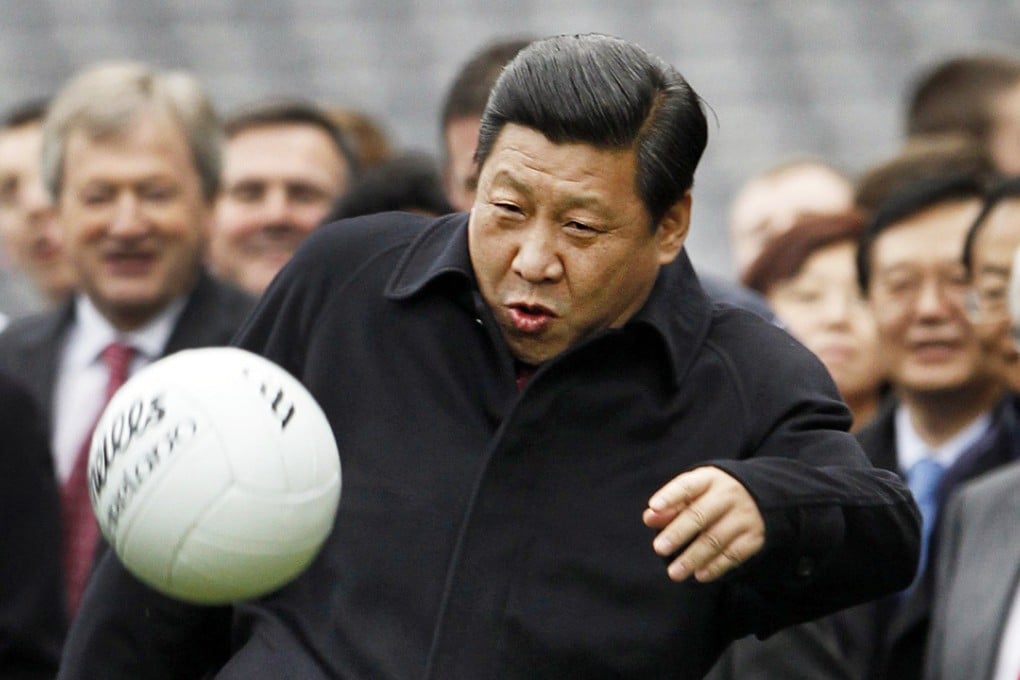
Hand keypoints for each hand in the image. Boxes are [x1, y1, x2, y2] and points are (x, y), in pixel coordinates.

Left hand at [643, 466, 764, 582]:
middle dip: (678, 533)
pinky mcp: (754, 536)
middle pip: (700, 515)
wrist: (761, 495)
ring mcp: (744, 515)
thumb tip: (649, 517)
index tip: (654, 507)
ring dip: (693, 557)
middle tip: (659, 548)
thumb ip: (671, 505)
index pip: (687, 486)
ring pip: (715, 539)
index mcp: (709, 479)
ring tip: (674, 572)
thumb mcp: (694, 493)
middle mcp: (728, 495)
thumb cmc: (713, 495)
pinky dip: (716, 566)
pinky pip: (734, 554)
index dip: (670, 496)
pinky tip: (699, 575)